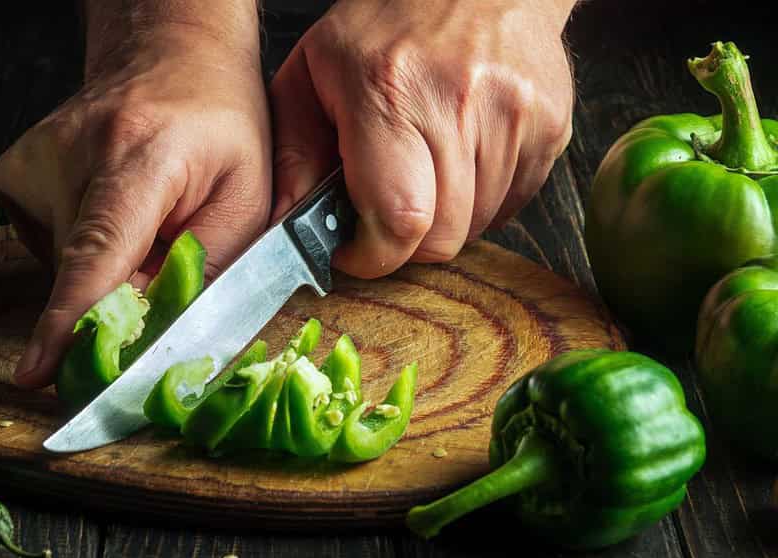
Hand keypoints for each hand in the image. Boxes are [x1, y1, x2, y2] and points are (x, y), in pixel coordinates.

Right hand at [0, 7, 268, 387]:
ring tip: (143, 220)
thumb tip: (163, 336)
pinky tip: (111, 212)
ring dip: (108, 268)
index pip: (97, 251)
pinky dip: (84, 248)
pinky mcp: (14, 175)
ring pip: (64, 265)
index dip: (69, 319)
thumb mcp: (249, 197)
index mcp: (140, 156)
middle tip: (163, 260)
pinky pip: (48, 245)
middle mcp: (72, 153)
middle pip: (82, 273)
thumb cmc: (220, 123)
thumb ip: (209, 269)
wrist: (171, 54)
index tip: (37, 370)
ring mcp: (35, 161)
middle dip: (123, 296)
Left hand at [269, 0, 575, 277]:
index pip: (398, 219)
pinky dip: (483, 201)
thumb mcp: (313, 72)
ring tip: (425, 173)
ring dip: (445, 220)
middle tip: (386, 215)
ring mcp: (514, 115)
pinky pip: (512, 203)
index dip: (375, 256)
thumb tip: (284, 223)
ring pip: (477, 226)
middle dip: (407, 245)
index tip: (355, 251)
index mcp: (389, 92)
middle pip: (442, 236)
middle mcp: (459, 105)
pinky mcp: (550, 125)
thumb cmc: (388, 22)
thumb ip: (293, 153)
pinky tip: (461, 159)